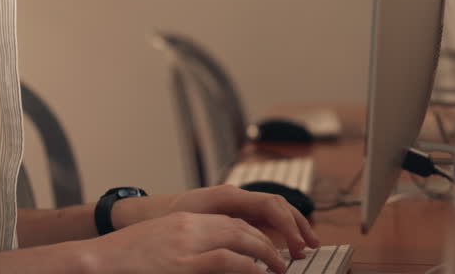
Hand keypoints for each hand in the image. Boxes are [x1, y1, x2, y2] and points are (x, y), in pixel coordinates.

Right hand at [96, 210, 288, 273]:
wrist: (98, 260)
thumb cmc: (123, 257)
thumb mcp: (158, 243)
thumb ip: (183, 246)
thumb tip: (205, 259)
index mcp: (182, 220)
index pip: (228, 220)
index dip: (252, 234)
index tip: (265, 248)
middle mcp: (188, 227)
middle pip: (239, 226)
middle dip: (265, 242)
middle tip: (281, 260)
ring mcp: (187, 244)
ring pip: (240, 239)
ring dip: (265, 253)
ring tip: (278, 269)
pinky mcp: (184, 264)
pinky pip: (227, 261)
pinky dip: (248, 265)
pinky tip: (258, 272)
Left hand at [162, 185, 319, 257]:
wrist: (146, 214)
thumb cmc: (165, 221)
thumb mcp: (194, 232)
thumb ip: (222, 242)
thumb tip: (243, 259)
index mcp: (227, 196)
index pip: (270, 204)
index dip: (289, 225)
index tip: (298, 246)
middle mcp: (234, 196)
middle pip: (277, 204)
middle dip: (297, 225)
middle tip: (308, 249)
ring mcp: (235, 203)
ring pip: (273, 210)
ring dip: (292, 226)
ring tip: (304, 247)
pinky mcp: (233, 213)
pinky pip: (262, 218)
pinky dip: (278, 229)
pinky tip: (284, 245)